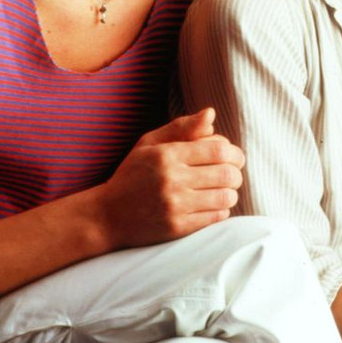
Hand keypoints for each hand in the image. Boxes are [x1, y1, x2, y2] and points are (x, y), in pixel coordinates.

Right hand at [98, 108, 244, 248]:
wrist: (105, 217)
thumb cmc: (132, 175)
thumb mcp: (150, 144)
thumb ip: (182, 127)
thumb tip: (211, 114)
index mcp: (168, 155)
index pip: (219, 150)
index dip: (234, 153)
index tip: (235, 157)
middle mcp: (172, 180)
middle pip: (227, 174)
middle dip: (236, 173)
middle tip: (232, 174)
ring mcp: (174, 206)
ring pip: (225, 197)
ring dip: (231, 192)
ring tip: (223, 190)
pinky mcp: (176, 228)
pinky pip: (216, 217)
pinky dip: (222, 210)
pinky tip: (213, 205)